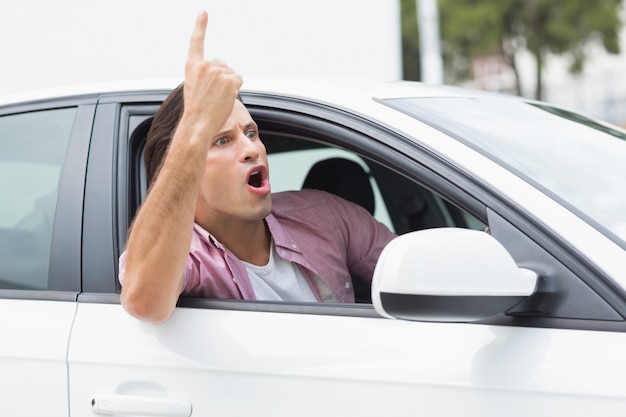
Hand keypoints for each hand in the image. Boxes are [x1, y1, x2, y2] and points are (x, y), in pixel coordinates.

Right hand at [183, 11, 242, 135]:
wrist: (198, 123)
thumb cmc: (196, 110)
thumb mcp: (194, 87)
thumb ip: (204, 74)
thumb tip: (226, 73)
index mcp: (192, 66)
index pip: (196, 42)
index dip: (200, 26)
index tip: (203, 12)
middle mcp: (205, 65)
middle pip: (222, 65)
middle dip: (222, 77)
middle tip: (212, 94)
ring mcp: (218, 71)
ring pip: (231, 73)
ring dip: (229, 85)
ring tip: (217, 98)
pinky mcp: (230, 79)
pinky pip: (239, 79)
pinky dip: (236, 88)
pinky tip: (226, 97)